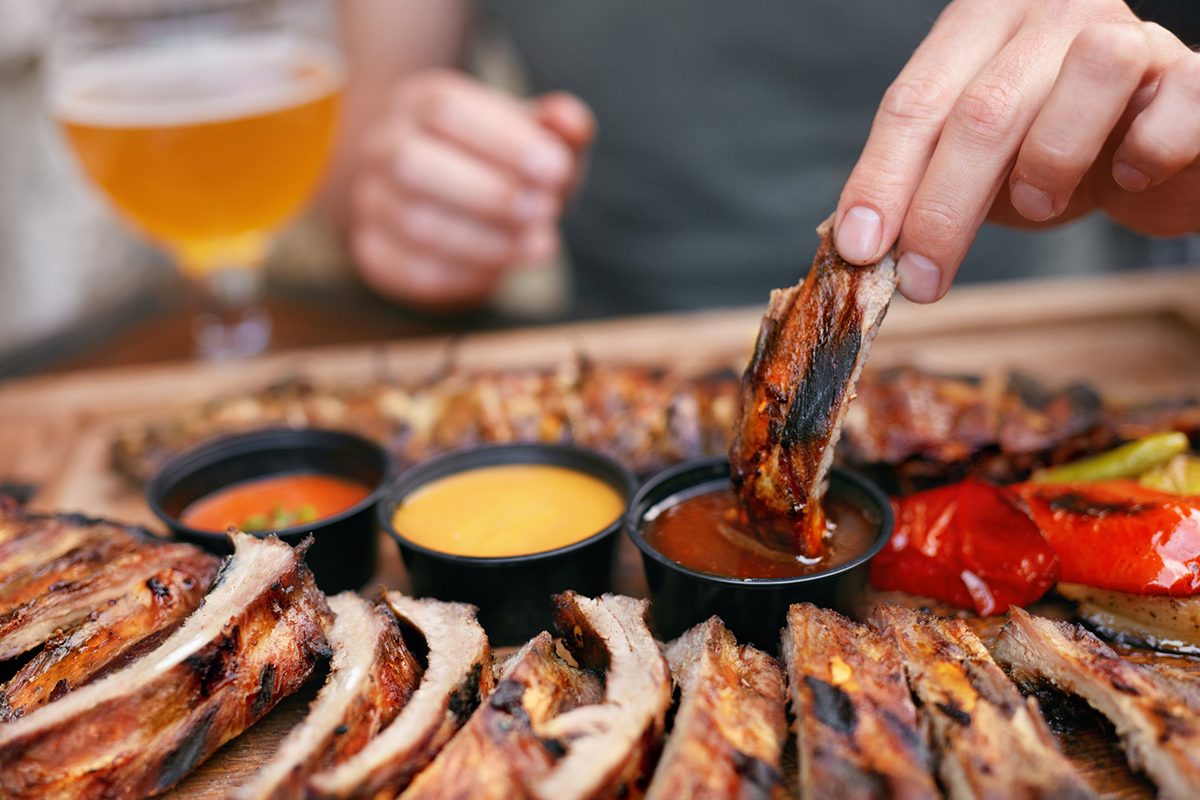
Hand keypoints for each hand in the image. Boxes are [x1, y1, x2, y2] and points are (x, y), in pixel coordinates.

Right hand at [347, 70, 594, 309]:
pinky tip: (504, 266)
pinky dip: (467, 273)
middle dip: (488, 191)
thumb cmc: (501, 163)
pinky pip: (414, 269)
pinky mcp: (376, 253)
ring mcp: (372, 200)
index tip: (557, 167)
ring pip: (416, 223)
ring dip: (487, 239)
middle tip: (546, 209)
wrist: (451, 207)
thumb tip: (569, 122)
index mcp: (420, 103)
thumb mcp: (535, 139)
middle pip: (414, 163)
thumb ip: (557, 128)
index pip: (447, 108)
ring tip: (539, 243)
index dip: (504, 140)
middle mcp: (384, 146)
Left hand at [834, 0, 1199, 302]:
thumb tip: (858, 248)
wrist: (1153, 153)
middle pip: (983, 108)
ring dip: (1050, 160)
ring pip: (1088, 72)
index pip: (913, 100)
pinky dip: (1145, 152)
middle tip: (921, 280)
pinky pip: (1176, 105)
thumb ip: (918, 190)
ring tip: (1039, 202)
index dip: (881, 177)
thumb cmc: (1049, 159)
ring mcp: (1130, 35)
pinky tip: (1127, 175)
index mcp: (977, 27)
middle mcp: (1050, 15)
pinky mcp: (1192, 78)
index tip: (860, 248)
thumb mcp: (970, 171)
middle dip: (942, 208)